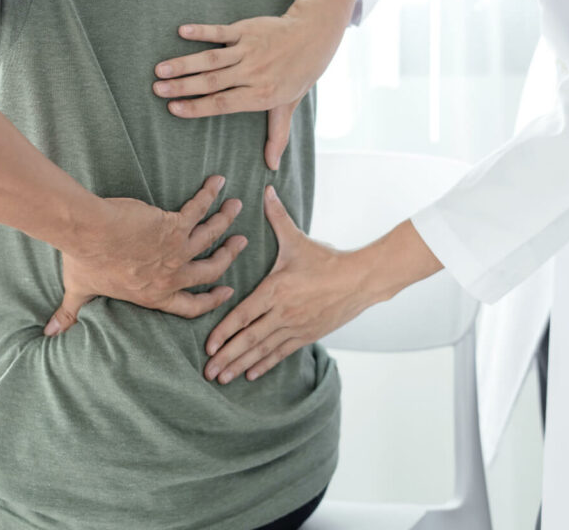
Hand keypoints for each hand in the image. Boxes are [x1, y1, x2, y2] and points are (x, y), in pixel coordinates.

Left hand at [45, 175, 248, 335]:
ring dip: (226, 221)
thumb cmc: (85, 261)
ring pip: (211, 236)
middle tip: (239, 245)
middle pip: (210, 270)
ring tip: (237, 207)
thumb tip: (49, 332)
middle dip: (228, 257)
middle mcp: (171, 276)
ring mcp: (176, 250)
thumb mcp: (79, 291)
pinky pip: (199, 209)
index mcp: (153, 295)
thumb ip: (70, 313)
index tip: (225, 292)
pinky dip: (210, 194)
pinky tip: (217, 182)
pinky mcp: (174, 225)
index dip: (211, 301)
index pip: (190, 306)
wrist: (89, 232)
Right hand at [153, 0, 357, 169]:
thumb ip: (277, 136)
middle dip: (183, 86)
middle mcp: (253, 73)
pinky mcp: (246, 30)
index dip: (198, 107)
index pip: (223, 103)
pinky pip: (221, 31)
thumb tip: (272, 167)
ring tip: (161, 69)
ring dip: (185, 63)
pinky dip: (202, 31)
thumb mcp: (287, 107)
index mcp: (260, 95)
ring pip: (212, 58)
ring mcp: (249, 50)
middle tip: (156, 89)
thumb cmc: (296, 76)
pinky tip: (182, 32)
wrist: (312, 38)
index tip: (173, 109)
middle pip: (212, 81)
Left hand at [202, 185, 372, 383]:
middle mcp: (282, 312)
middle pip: (249, 338)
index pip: (243, 315)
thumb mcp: (297, 239)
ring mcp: (295, 326)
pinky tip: (250, 375)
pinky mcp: (307, 335)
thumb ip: (277, 217)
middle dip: (227, 356)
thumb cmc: (326, 259)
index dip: (224, 332)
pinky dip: (264, 364)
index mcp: (275, 289)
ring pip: (263, 350)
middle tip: (209, 372)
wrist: (361, 279)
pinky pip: (281, 353)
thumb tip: (265, 190)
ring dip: (241, 365)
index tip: (208, 346)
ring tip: (222, 379)